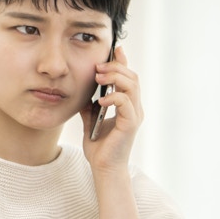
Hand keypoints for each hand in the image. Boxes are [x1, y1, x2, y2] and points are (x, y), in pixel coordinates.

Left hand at [81, 46, 141, 173]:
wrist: (104, 169)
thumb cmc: (100, 149)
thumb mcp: (90, 121)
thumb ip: (90, 106)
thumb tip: (84, 93)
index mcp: (128, 106)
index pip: (129, 78)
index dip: (122, 62)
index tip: (114, 50)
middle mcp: (135, 109)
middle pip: (132, 77)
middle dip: (116, 68)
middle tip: (98, 67)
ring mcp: (135, 116)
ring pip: (132, 86)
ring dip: (115, 78)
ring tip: (99, 78)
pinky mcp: (130, 124)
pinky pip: (125, 102)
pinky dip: (113, 97)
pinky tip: (100, 101)